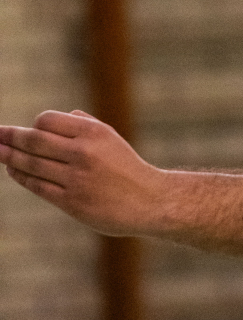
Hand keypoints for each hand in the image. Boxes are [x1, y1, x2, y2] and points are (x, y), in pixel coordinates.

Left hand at [0, 110, 167, 234]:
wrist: (151, 202)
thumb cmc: (128, 169)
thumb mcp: (111, 139)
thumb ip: (85, 125)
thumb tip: (57, 117)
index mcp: (93, 133)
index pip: (48, 121)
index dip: (33, 125)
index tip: (24, 131)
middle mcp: (83, 153)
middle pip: (34, 141)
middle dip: (9, 137)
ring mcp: (76, 179)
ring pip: (32, 164)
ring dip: (10, 158)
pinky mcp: (73, 202)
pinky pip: (38, 186)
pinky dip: (22, 177)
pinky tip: (14, 171)